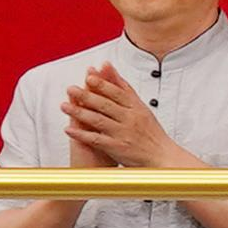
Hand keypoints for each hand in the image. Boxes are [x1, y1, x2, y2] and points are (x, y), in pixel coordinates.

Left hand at [64, 63, 185, 171]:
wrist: (163, 157)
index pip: (118, 93)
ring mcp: (123, 134)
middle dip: (86, 96)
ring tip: (64, 106)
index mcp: (137, 108)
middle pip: (106, 105)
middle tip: (71, 89)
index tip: (89, 76)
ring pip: (98, 120)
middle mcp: (130, 119)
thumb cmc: (152, 133)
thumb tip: (111, 70)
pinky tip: (68, 130)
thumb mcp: (143, 108)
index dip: (102, 84)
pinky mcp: (117, 148)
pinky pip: (96, 140)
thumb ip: (126, 89)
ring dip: (79, 112)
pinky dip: (81, 134)